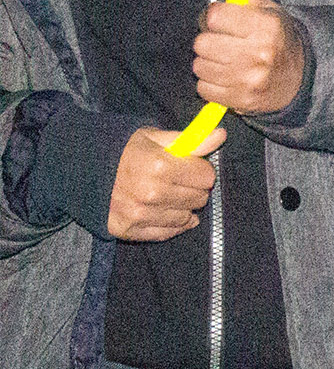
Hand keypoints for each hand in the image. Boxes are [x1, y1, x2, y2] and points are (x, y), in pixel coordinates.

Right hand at [109, 125, 222, 240]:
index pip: (206, 177)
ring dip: (183, 208)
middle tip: (179, 181)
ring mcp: (138, 214)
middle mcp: (151, 193)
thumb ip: (190, 140)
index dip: (201, 170)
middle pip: (199, 198)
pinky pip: (165, 233)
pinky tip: (165, 212)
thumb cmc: (120, 149)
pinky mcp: (127, 230)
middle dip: (194, 189)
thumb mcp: (153, 137)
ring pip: (185, 218)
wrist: (77, 168)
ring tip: (168, 195)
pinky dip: (170, 225)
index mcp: (160, 165)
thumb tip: (221, 135)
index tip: (191, 167)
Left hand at [194, 0, 306, 116]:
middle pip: (203, 43)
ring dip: (208, 62)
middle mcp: (258, 54)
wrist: (296, 79)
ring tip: (226, 59)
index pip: (214, 17)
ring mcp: (249, 80)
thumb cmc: (275, 39)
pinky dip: (211, 83)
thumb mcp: (268, 9)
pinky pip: (204, 88)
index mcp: (265, 27)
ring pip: (200, 66)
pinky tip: (227, 76)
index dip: (215, 16)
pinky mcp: (240, 101)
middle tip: (224, 41)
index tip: (223, 19)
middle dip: (209, 41)